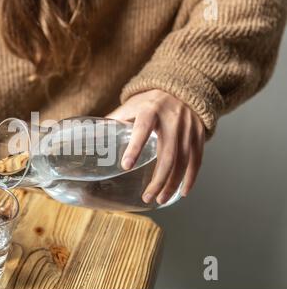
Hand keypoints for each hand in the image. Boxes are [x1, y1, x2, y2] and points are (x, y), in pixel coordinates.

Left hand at [108, 89, 204, 203]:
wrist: (183, 89)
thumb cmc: (150, 102)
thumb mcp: (131, 106)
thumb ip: (114, 121)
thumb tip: (89, 136)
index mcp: (150, 110)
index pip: (142, 129)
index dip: (135, 147)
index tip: (126, 166)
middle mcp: (172, 120)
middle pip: (167, 155)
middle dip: (158, 180)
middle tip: (147, 197)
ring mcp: (188, 129)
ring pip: (183, 162)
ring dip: (172, 184)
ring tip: (160, 200)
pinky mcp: (199, 136)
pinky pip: (197, 161)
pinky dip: (190, 178)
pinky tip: (181, 193)